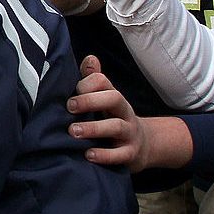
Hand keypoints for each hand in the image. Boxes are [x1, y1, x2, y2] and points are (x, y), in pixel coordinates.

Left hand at [66, 55, 151, 171]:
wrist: (143, 145)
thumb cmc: (112, 117)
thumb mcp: (104, 99)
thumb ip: (93, 81)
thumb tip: (89, 58)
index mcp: (113, 96)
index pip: (103, 82)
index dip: (87, 84)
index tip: (71, 93)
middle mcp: (123, 111)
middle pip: (113, 99)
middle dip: (90, 101)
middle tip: (69, 107)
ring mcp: (129, 133)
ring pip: (116, 127)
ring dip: (93, 129)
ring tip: (73, 132)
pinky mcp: (131, 154)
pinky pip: (120, 154)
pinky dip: (104, 155)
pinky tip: (88, 155)